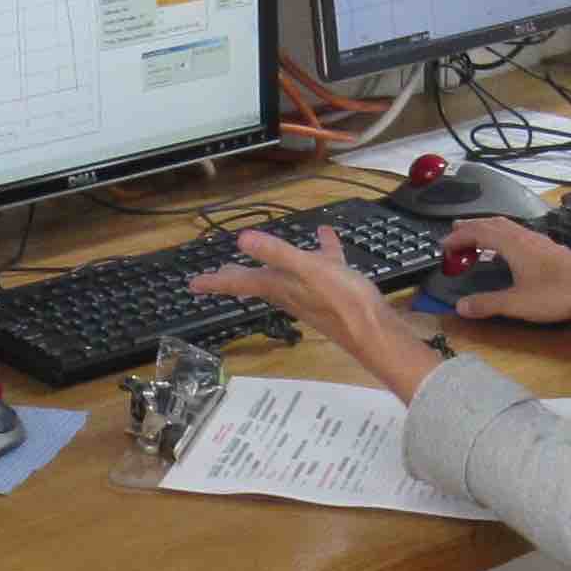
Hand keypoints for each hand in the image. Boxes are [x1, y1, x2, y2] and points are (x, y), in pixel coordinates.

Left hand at [192, 226, 430, 386]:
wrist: (376, 333)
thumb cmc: (343, 301)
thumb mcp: (308, 271)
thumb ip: (277, 254)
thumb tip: (241, 240)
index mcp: (281, 287)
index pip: (240, 282)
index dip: (217, 281)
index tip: (193, 285)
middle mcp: (291, 292)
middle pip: (259, 281)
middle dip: (239, 276)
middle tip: (220, 274)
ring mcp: (313, 293)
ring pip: (288, 274)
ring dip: (274, 262)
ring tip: (266, 251)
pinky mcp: (335, 291)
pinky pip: (321, 266)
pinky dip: (321, 251)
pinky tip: (327, 237)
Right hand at [436, 214, 570, 329]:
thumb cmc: (557, 295)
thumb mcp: (517, 303)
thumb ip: (487, 304)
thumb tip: (460, 306)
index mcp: (514, 245)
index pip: (479, 233)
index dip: (459, 238)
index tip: (443, 246)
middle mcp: (526, 237)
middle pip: (493, 223)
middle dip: (472, 227)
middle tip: (455, 233)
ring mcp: (541, 241)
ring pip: (509, 227)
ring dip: (489, 230)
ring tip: (478, 240)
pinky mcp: (552, 249)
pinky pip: (521, 235)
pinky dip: (505, 237)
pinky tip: (510, 252)